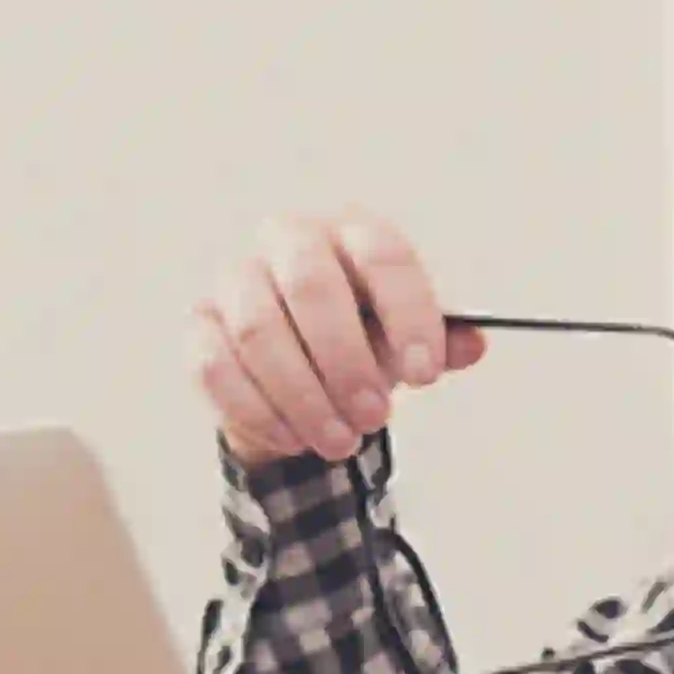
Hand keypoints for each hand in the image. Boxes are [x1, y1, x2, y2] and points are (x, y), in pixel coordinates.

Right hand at [189, 211, 488, 465]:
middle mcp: (289, 240)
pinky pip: (216, 367)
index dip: (407, 315)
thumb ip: (439, 343)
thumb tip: (472, 344)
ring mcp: (237, 279)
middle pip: (310, 284)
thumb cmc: (364, 341)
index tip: (426, 377)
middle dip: (346, 360)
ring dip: (303, 396)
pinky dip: (257, 411)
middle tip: (375, 416)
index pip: (383, 256)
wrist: (303, 368)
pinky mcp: (200, 325)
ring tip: (339, 441)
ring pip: (258, 330)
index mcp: (352, 232)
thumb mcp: (407, 342)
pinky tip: (293, 439)